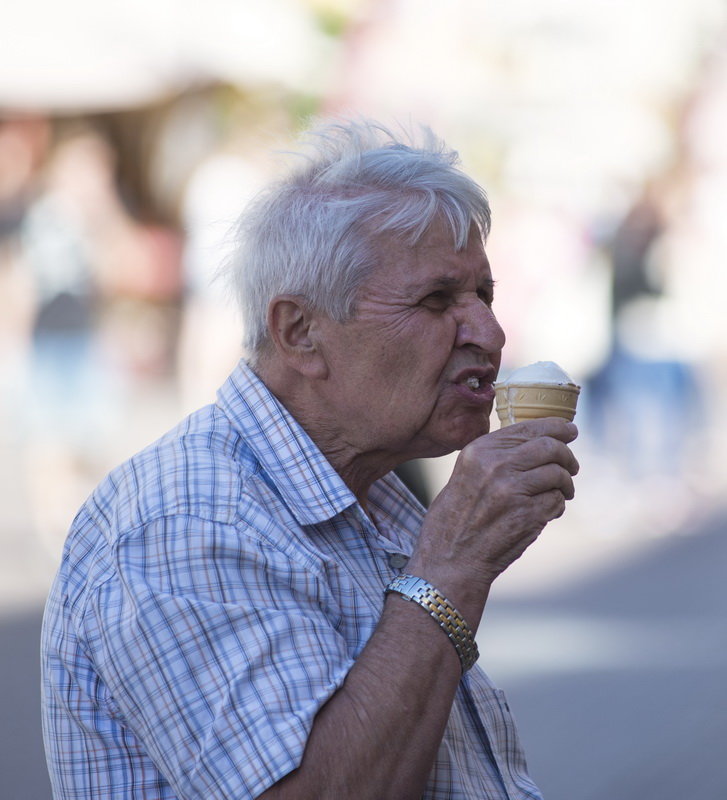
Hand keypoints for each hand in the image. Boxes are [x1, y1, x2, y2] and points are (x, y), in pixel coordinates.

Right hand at [412, 418, 579, 604]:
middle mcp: (496, 465)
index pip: (528, 428)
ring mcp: (513, 490)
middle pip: (550, 447)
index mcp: (479, 451)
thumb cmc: (454, 520)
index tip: (570, 431)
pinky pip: (556, 501)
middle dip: (567, 455)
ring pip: (558, 474)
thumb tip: (534, 443)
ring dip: (566, 484)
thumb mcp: (465, 475)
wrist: (449, 560)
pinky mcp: (528, 515)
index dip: (556, 427)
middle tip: (572, 466)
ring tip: (562, 493)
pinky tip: (546, 513)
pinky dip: (557, 506)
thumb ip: (494, 457)